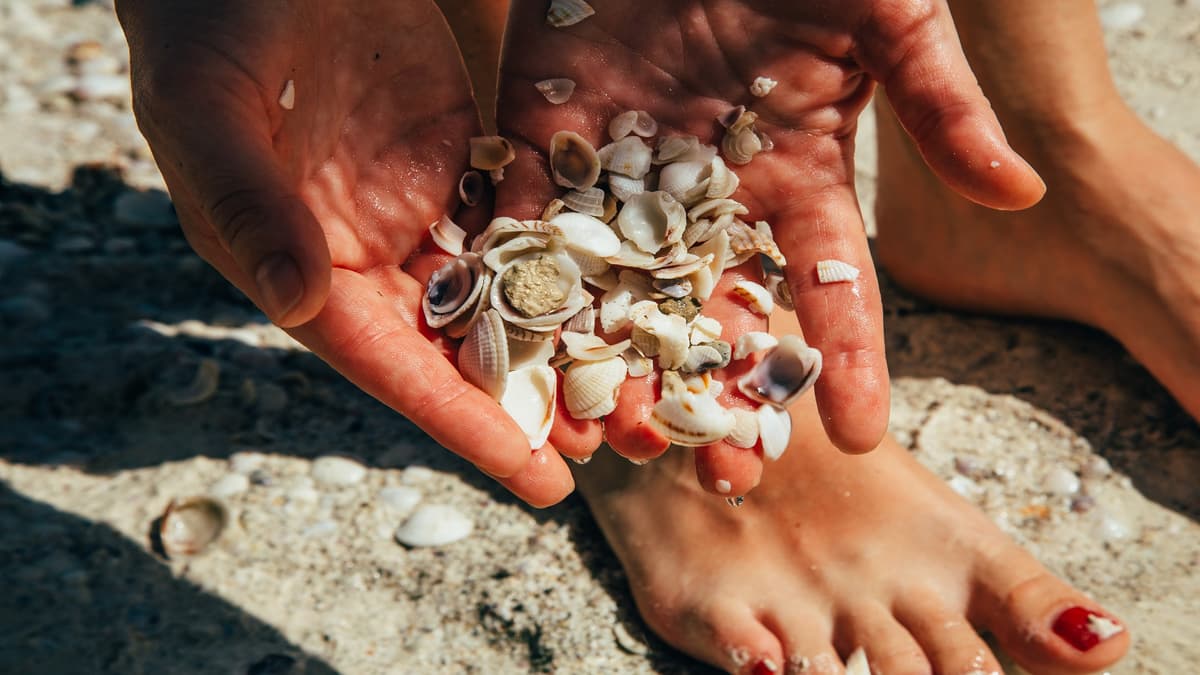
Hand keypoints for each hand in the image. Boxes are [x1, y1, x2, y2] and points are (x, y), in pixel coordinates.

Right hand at [116, 0, 578, 504]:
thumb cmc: (212, 17)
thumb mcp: (210, 102)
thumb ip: (245, 198)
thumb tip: (291, 298)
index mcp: (296, 258)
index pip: (382, 357)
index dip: (455, 417)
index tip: (526, 471)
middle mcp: (360, 249)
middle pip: (451, 344)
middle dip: (520, 401)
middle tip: (597, 453)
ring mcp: (416, 203)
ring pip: (496, 292)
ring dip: (553, 344)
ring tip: (622, 393)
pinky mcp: (461, 155)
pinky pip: (521, 218)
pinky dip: (566, 259)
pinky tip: (620, 292)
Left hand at [495, 0, 1043, 489]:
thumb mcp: (884, 19)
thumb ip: (935, 103)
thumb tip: (1016, 190)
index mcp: (790, 180)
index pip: (828, 285)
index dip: (847, 357)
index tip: (859, 433)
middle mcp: (704, 200)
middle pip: (714, 316)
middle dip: (718, 396)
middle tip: (723, 477)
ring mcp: (619, 178)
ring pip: (615, 294)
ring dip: (610, 370)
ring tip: (604, 446)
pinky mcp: (540, 144)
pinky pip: (523, 225)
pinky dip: (513, 286)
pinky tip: (510, 358)